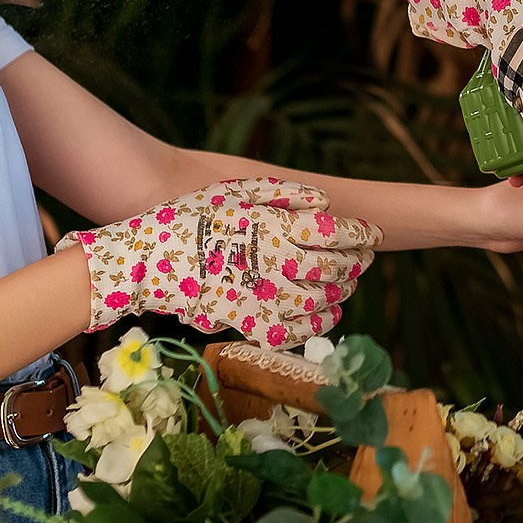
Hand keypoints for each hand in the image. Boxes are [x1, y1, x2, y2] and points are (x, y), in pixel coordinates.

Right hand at [58, 178, 379, 347]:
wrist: (149, 263)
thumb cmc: (190, 219)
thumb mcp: (235, 192)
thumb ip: (282, 194)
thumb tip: (323, 201)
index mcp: (275, 228)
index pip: (336, 233)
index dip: (362, 233)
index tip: (373, 234)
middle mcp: (278, 266)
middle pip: (336, 267)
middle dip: (358, 261)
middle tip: (365, 256)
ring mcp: (268, 301)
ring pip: (324, 300)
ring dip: (343, 291)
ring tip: (347, 282)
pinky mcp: (255, 328)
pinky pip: (300, 330)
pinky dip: (321, 322)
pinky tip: (327, 312)